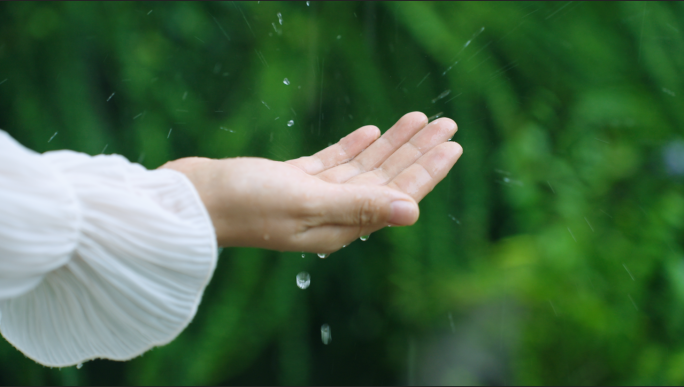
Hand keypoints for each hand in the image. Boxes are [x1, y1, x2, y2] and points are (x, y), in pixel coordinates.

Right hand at [160, 112, 461, 253]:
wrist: (193, 200)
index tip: (451, 144)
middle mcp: (332, 214)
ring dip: (390, 144)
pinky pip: (334, 163)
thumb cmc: (244, 204)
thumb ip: (360, 207)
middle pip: (386, 179)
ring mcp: (312, 197)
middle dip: (416, 150)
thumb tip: (414, 213)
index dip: (426, 170)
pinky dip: (354, 146)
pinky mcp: (294, 182)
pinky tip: (370, 131)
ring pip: (363, 168)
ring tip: (416, 119)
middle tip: (445, 123)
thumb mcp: (307, 203)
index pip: (396, 195)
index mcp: (341, 225)